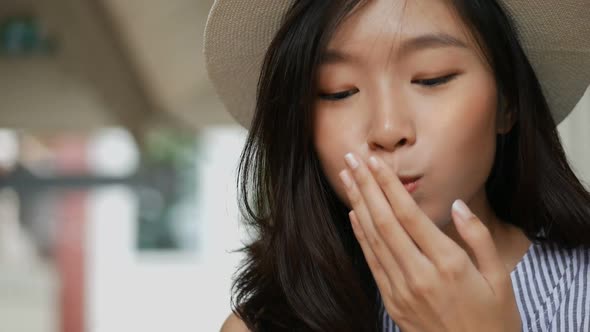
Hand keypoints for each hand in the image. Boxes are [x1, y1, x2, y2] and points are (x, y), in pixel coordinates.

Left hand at [338, 153, 520, 331]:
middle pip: (384, 220)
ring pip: (373, 239)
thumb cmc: (493, 321)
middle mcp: (419, 274)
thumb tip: (458, 205)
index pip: (409, 214)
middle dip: (366, 186)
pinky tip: (354, 215)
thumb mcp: (500, 279)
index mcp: (448, 264)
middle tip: (351, 158)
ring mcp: (401, 290)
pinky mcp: (392, 302)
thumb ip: (479, 238)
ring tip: (347, 178)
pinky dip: (361, 236)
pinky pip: (372, 262)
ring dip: (358, 205)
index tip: (375, 161)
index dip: (388, 185)